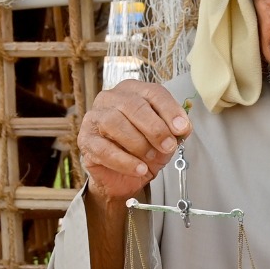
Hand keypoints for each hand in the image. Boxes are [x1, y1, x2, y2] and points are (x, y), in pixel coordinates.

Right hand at [78, 81, 191, 205]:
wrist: (123, 176)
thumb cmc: (143, 150)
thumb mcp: (165, 139)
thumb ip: (175, 130)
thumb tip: (183, 126)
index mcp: (133, 91)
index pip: (153, 92)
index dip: (169, 110)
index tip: (182, 128)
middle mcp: (111, 99)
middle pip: (133, 105)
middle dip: (155, 128)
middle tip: (168, 146)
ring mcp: (95, 118)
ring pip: (115, 123)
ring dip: (138, 143)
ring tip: (151, 158)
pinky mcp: (86, 140)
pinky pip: (104, 148)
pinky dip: (125, 161)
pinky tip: (139, 168)